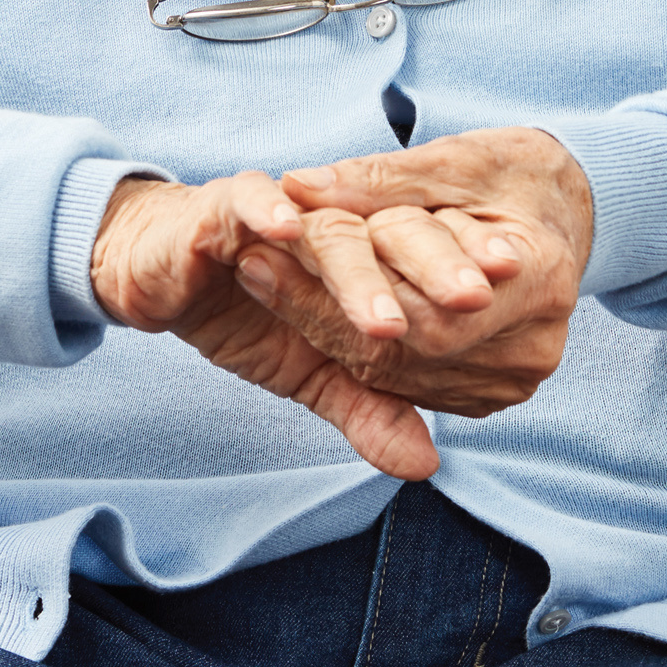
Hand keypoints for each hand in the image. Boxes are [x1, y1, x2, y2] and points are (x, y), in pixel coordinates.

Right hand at [87, 168, 478, 479]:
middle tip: (475, 299)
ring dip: (356, 272)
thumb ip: (369, 409)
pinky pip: (248, 201)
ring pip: (330, 233)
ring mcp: (281, 215)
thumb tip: (426, 465)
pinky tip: (286, 229)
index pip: (425, 271)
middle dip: (434, 270)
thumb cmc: (247, 317)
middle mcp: (335, 227)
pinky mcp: (222, 208)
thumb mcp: (313, 374)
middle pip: (393, 240)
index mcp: (370, 260)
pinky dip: (265, 212)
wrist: (162, 274)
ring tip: (384, 321)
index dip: (461, 291)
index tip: (504, 316)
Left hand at [241, 129, 590, 418]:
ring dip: (326, 333)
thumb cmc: (513, 174)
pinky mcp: (489, 393)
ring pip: (398, 375)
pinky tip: (309, 311)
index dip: (342, 291)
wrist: (563, 213)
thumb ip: (380, 180)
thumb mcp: (455, 159)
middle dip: (321, 311)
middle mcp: (534, 344)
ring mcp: (514, 378)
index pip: (429, 312)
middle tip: (252, 265)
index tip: (267, 250)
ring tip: (265, 279)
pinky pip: (408, 385)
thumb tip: (299, 187)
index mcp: (541, 277)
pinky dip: (354, 352)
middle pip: (408, 351)